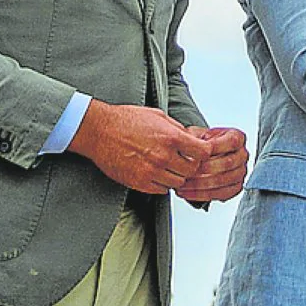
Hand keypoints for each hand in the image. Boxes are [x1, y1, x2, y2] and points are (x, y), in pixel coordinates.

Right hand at [68, 101, 213, 193]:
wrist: (101, 131)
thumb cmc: (126, 120)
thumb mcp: (158, 115)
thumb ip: (177, 128)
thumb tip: (191, 138)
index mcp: (171, 137)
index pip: (202, 152)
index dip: (204, 152)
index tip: (200, 152)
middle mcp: (163, 156)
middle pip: (192, 170)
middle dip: (191, 165)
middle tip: (185, 160)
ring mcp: (151, 172)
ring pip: (177, 183)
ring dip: (177, 176)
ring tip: (169, 167)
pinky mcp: (139, 183)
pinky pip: (161, 190)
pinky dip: (163, 184)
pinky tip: (158, 173)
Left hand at [176, 125, 249, 204]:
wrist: (202, 154)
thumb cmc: (201, 143)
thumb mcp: (199, 134)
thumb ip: (197, 139)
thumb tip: (190, 147)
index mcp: (237, 137)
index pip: (232, 142)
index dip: (216, 147)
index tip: (200, 152)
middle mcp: (242, 155)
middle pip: (228, 163)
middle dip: (206, 168)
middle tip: (189, 170)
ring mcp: (240, 172)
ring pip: (223, 181)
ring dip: (201, 184)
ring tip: (185, 184)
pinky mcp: (235, 187)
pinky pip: (220, 194)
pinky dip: (202, 195)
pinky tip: (189, 192)